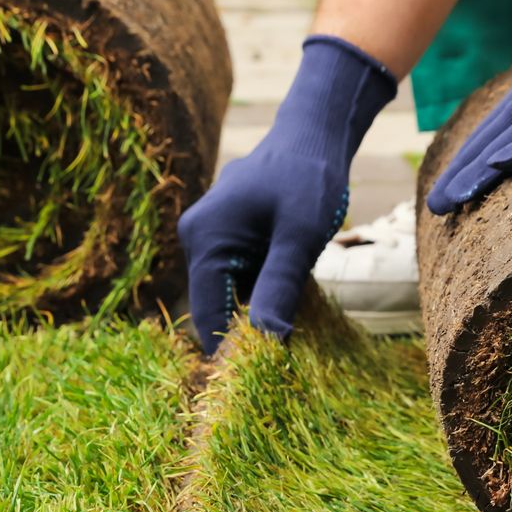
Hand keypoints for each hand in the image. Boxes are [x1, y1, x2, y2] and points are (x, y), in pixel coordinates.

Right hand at [178, 36, 395, 352]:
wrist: (315, 133)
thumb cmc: (309, 177)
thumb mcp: (299, 236)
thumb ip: (279, 286)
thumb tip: (268, 340)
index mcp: (204, 239)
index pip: (207, 314)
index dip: (232, 349)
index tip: (264, 377)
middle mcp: (197, 239)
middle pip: (216, 307)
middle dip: (247, 331)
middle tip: (286, 354)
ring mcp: (210, 238)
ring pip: (231, 295)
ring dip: (258, 310)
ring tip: (292, 321)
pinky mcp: (228, 238)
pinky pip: (240, 278)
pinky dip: (263, 290)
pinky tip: (290, 293)